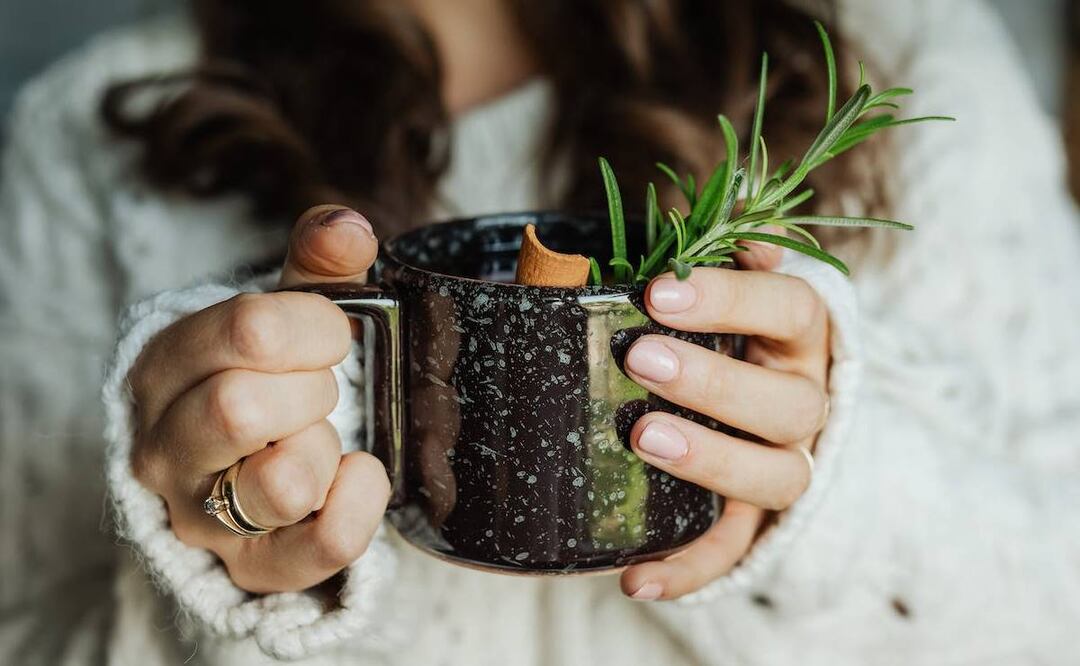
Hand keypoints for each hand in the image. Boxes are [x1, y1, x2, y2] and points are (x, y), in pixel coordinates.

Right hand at [129, 205, 388, 592]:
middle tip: (320, 390)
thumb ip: (317, 267)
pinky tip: (359, 474)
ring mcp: (203, 516)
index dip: (314, 326)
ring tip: (320, 438)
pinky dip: (360, 504)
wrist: (245, 469)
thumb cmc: (266, 379)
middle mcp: (166, 447)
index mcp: (167, 366)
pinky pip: (321, 546)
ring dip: (324, 449)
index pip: (247, 331)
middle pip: (241, 407)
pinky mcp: (252, 568)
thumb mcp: (284, 316)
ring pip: (280, 483)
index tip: (331, 334)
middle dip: (312, 389)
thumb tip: (349, 227)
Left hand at [620, 244, 829, 599]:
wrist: (767, 406)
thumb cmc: (731, 331)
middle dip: (714, 381)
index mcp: (803, 336)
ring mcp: (788, 465)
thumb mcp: (726, 288)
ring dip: (711, 461)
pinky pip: (735, 552)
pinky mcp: (757, 521)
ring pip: (775, 477)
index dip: (732, 298)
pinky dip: (690, 570)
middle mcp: (808, 402)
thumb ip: (718, 258)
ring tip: (643, 438)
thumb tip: (723, 224)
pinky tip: (637, 579)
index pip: (790, 307)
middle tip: (641, 358)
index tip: (660, 289)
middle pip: (787, 403)